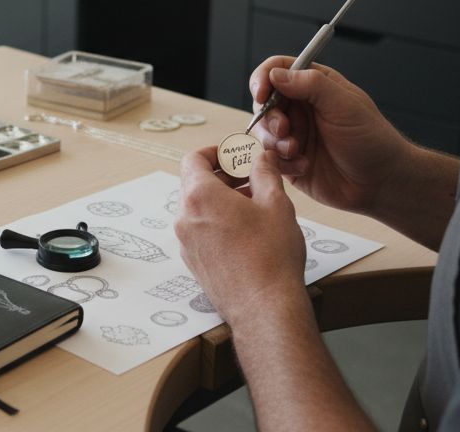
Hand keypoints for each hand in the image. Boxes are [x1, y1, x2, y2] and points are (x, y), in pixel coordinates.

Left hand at [176, 146, 305, 323]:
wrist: (265, 308)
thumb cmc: (271, 256)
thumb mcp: (275, 203)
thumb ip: (264, 172)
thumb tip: (260, 156)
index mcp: (199, 197)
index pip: (193, 159)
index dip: (215, 152)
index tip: (235, 155)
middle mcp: (185, 219)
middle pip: (196, 183)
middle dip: (224, 176)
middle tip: (253, 178)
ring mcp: (186, 243)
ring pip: (199, 209)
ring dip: (223, 200)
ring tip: (255, 205)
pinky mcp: (194, 262)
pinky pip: (201, 231)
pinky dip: (218, 222)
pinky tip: (247, 231)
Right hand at [247, 57, 413, 215]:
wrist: (381, 182)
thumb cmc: (372, 139)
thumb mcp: (344, 105)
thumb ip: (311, 85)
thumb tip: (275, 74)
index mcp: (315, 85)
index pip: (278, 69)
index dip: (263, 78)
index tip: (262, 93)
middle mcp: (301, 107)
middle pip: (263, 101)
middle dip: (268, 116)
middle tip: (284, 129)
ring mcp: (294, 133)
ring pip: (263, 130)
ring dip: (275, 141)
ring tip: (296, 151)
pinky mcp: (290, 159)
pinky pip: (270, 157)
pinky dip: (282, 162)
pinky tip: (304, 166)